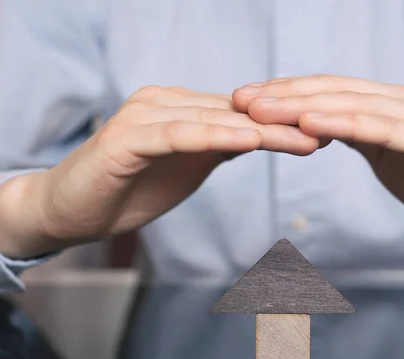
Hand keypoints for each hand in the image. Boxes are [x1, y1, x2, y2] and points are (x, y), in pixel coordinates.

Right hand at [0, 86, 319, 257]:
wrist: (71, 210)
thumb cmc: (129, 188)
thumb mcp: (186, 167)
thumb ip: (216, 148)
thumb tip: (255, 138)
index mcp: (183, 110)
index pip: (244, 115)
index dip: (286, 124)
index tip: (329, 133)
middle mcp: (166, 103)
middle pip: (237, 113)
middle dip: (286, 125)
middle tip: (332, 131)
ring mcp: (145, 116)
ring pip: (215, 119)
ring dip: (263, 130)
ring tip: (305, 137)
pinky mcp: (126, 137)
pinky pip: (178, 134)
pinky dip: (213, 136)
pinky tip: (248, 141)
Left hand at [233, 75, 403, 266]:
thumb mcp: (391, 157)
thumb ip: (361, 137)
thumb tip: (320, 129)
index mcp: (389, 105)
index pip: (328, 91)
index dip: (285, 93)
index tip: (244, 100)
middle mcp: (402, 101)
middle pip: (332, 90)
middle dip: (281, 93)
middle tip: (238, 98)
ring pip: (350, 104)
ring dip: (301, 105)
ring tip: (260, 109)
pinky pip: (379, 128)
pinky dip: (343, 123)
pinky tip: (309, 124)